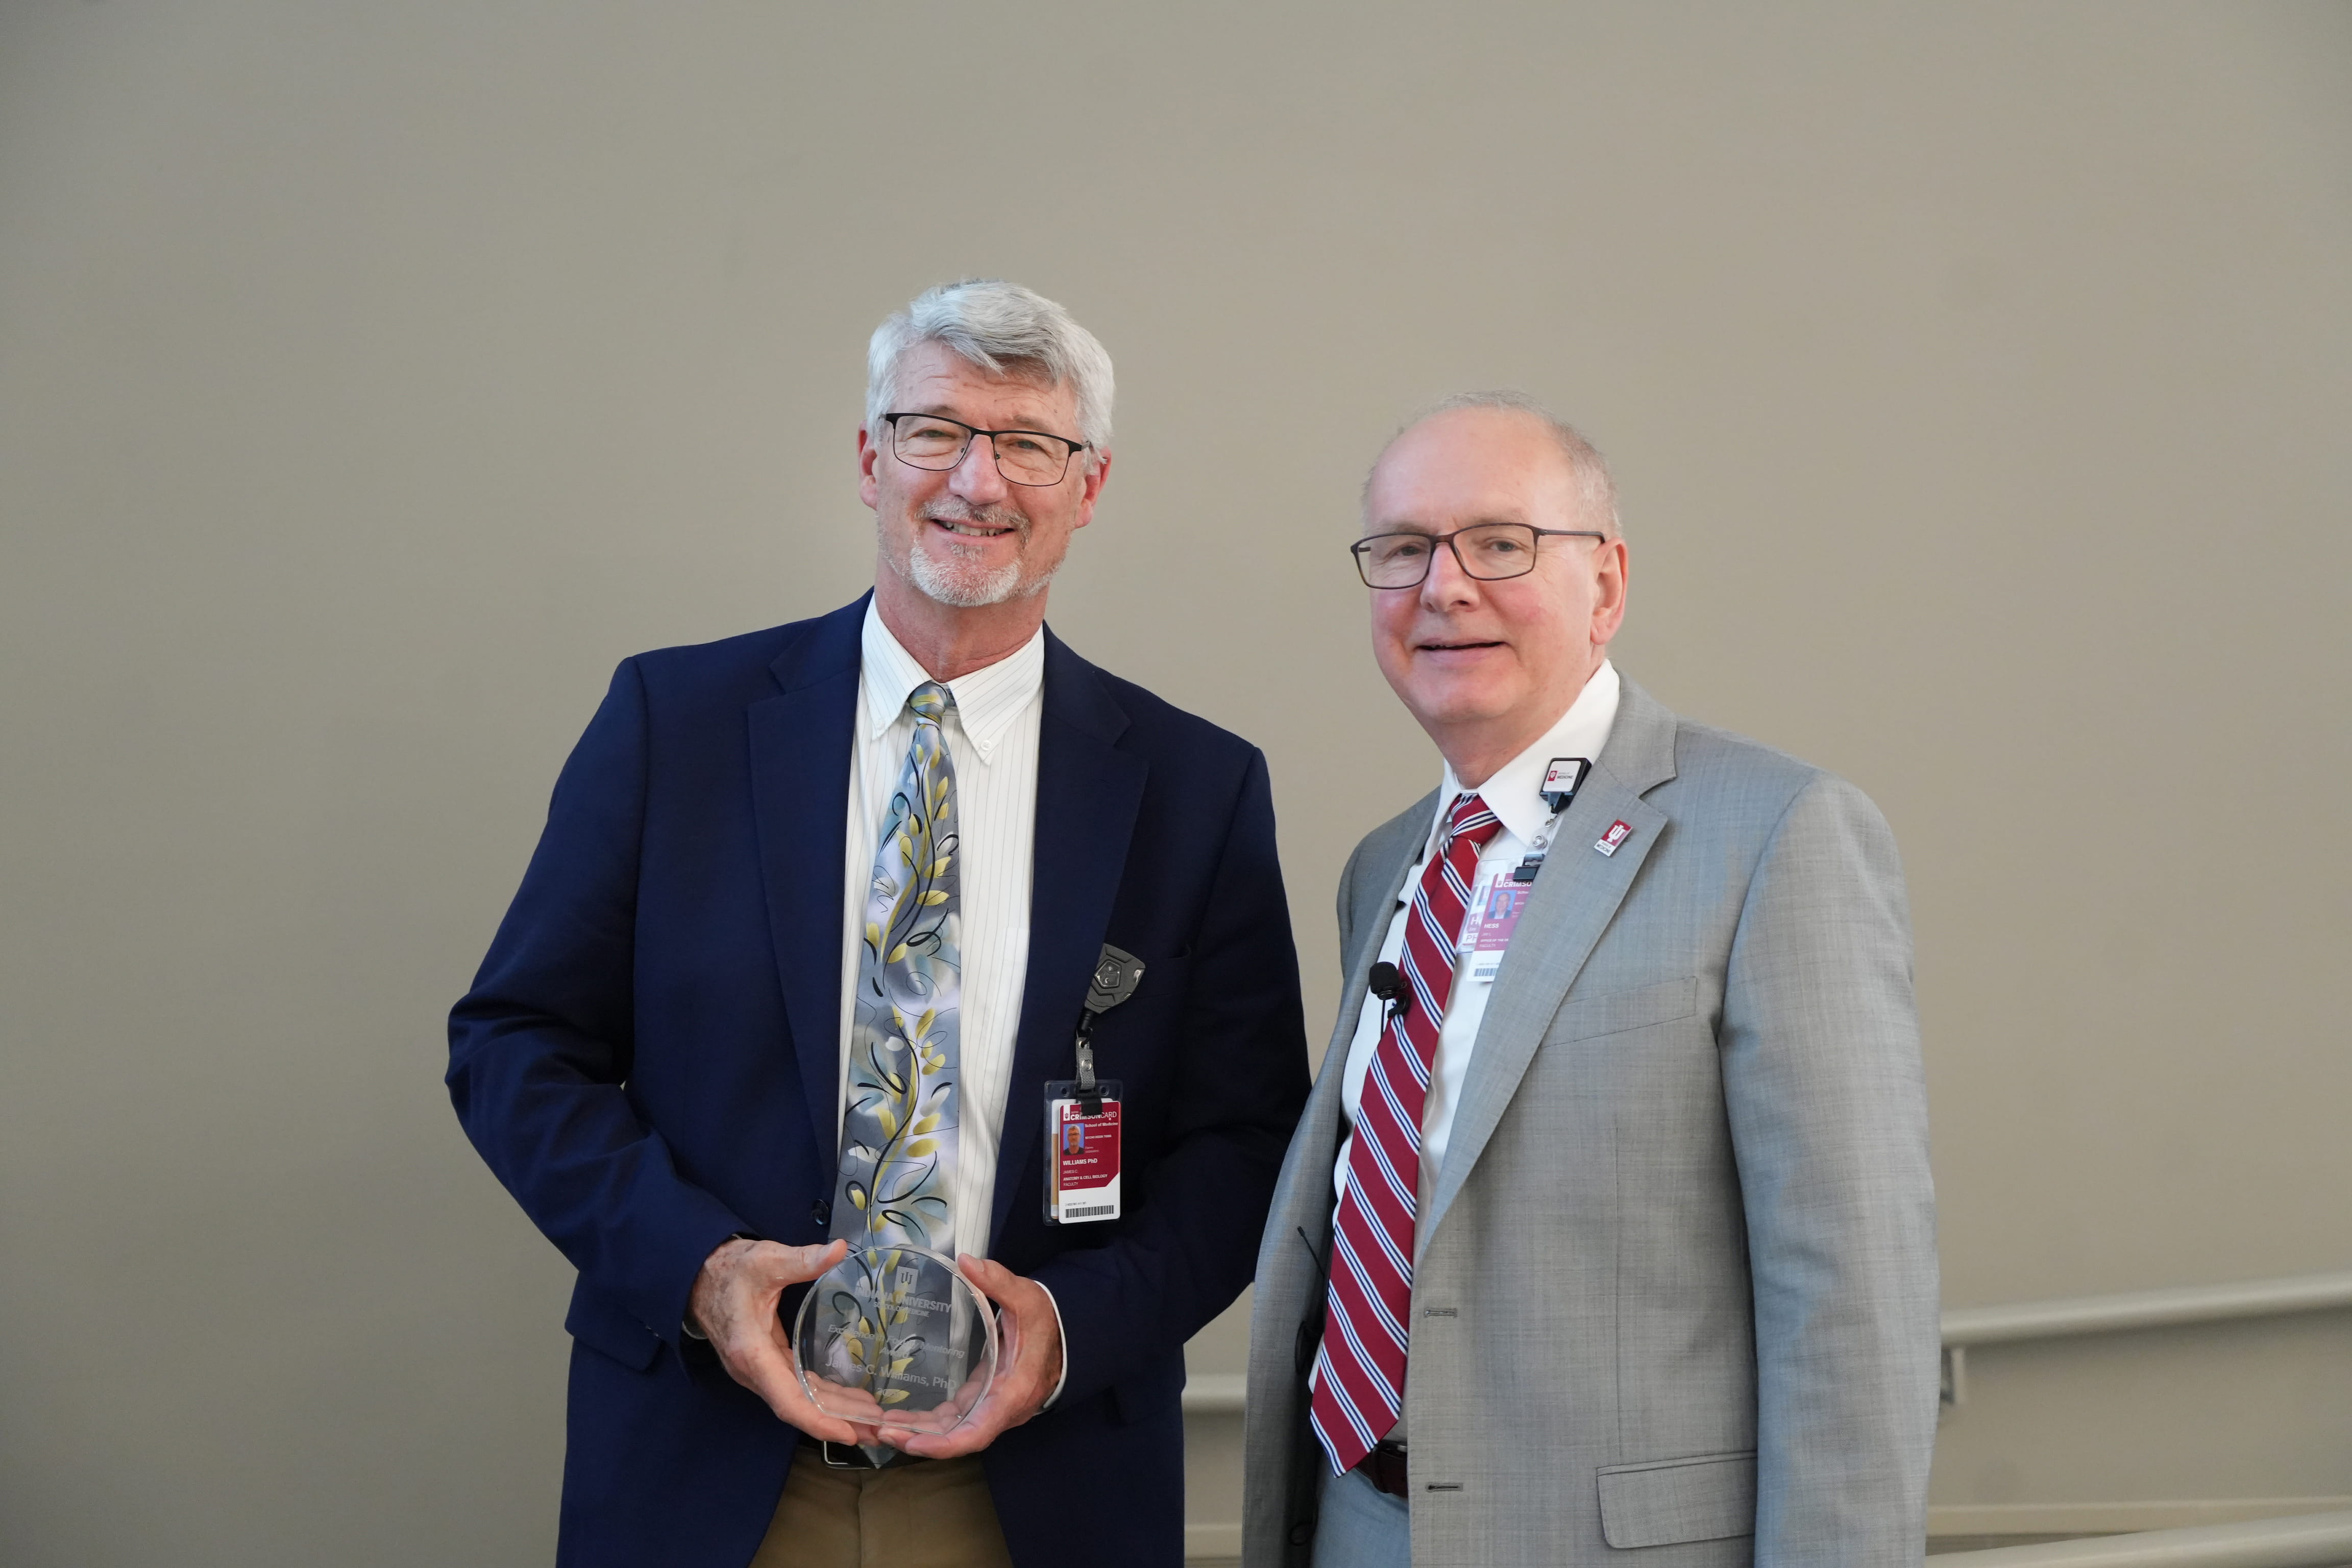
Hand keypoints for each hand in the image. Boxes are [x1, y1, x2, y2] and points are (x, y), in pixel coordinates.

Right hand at [689, 1236, 860, 1443]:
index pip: (787, 1400)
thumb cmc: (731, 1269)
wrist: (700, 1275)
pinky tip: (848, 1400)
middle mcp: (754, 1371)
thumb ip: (802, 1259)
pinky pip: (795, 1388)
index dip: (818, 1421)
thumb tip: (839, 1249)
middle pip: (798, 1407)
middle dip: (837, 1421)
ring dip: (833, 1411)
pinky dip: (822, 1396)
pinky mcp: (764, 1365)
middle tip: (877, 1432)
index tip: (848, 1434)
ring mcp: (758, 1371)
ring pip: (799, 1399)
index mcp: (752, 1353)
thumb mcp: (766, 1260)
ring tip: (872, 1420)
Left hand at [879, 1255, 1063, 1458]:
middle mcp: (1001, 1410)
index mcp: (1012, 1392)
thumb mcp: (1027, 1298)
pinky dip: (928, 1423)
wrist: (1067, 1335)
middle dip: (919, 1439)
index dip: (944, 1444)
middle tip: (880, 1431)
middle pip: (958, 1437)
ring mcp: (991, 1408)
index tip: (912, 1443)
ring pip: (953, 1431)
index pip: (978, 1432)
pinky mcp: (983, 1401)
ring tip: (881, 1426)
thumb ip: (998, 1281)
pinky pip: (954, 1420)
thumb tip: (966, 1261)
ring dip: (919, 1432)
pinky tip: (901, 1418)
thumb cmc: (1047, 1321)